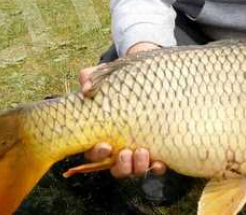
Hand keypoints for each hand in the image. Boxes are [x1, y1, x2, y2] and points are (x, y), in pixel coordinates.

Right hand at [78, 42, 165, 178]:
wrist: (150, 77)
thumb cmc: (122, 80)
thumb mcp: (106, 75)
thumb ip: (92, 78)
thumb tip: (86, 88)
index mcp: (103, 134)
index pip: (94, 153)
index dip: (97, 153)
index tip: (105, 145)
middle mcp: (120, 148)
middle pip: (116, 167)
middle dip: (121, 165)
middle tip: (126, 153)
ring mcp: (137, 151)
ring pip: (134, 170)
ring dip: (137, 166)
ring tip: (143, 152)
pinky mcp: (156, 150)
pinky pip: (155, 166)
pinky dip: (156, 167)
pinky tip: (159, 162)